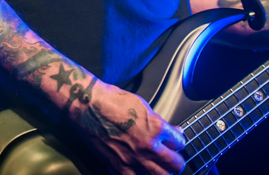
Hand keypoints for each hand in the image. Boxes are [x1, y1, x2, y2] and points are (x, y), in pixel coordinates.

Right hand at [67, 80, 185, 174]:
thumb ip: (159, 122)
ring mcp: (134, 159)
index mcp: (156, 128)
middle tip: (174, 159)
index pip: (180, 143)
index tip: (176, 142)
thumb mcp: (143, 106)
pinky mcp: (118, 167)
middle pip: (175, 164)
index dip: (179, 142)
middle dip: (177, 162)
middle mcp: (148, 146)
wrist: (89, 106)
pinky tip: (140, 171)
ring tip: (161, 169)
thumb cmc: (112, 101)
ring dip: (164, 172)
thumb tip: (171, 131)